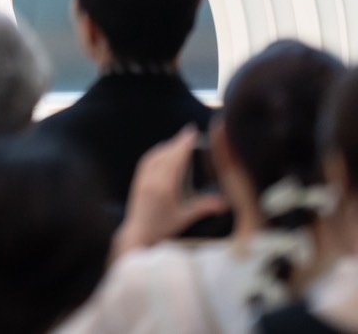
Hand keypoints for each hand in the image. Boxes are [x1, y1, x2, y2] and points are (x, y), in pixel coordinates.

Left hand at [111, 125, 227, 256]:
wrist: (138, 233)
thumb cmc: (163, 228)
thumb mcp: (185, 217)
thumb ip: (204, 207)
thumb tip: (226, 203)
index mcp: (164, 187)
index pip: (175, 160)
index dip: (183, 145)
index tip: (191, 132)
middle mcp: (151, 180)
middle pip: (166, 155)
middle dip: (178, 142)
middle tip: (190, 131)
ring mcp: (142, 179)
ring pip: (155, 156)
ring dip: (168, 146)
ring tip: (180, 140)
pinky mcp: (137, 181)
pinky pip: (147, 161)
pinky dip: (157, 152)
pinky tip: (164, 151)